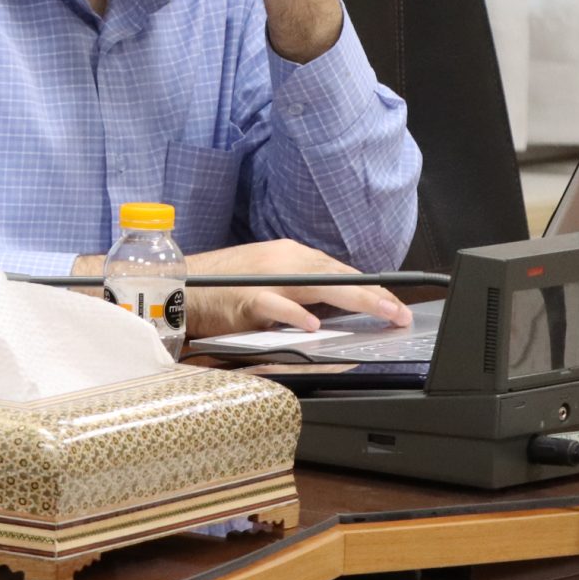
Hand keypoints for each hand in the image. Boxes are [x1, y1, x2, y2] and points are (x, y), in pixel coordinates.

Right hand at [183, 238, 410, 338]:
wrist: (179, 283)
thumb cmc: (222, 286)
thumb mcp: (269, 281)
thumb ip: (301, 291)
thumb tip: (335, 308)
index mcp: (290, 255)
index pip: (342, 272)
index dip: (373, 290)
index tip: (395, 306)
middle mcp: (283, 260)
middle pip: (339, 276)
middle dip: (375, 295)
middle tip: (400, 313)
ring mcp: (265, 277)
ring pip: (319, 285)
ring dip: (354, 299)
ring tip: (380, 313)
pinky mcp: (245, 298)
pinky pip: (275, 305)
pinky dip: (295, 314)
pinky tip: (312, 324)